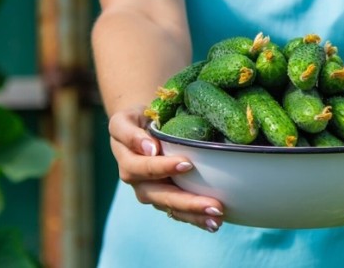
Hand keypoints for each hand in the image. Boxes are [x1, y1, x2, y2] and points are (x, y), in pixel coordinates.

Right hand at [108, 106, 223, 231]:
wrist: (138, 127)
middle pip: (160, 196)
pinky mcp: (163, 198)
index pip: (142, 168)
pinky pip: (178, 212)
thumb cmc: (135, 120)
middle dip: (187, 202)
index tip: (187, 164)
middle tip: (214, 206)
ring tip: (217, 220)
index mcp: (127, 160)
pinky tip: (214, 223)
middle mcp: (137, 181)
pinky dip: (195, 218)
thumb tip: (150, 148)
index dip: (162, 167)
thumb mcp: (126, 120)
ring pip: (170, 208)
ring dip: (194, 215)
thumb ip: (131, 134)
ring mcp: (150, 192)